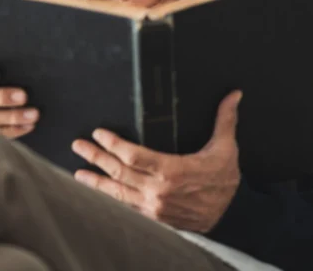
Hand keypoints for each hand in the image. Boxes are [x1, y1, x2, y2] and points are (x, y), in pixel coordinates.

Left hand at [72, 90, 242, 232]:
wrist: (232, 214)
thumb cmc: (225, 179)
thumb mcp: (226, 148)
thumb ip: (225, 120)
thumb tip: (234, 94)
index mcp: (172, 171)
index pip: (133, 156)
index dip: (113, 144)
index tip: (99, 134)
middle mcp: (158, 190)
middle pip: (119, 172)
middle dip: (96, 157)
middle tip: (78, 145)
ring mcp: (154, 206)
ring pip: (118, 192)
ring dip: (96, 181)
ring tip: (78, 172)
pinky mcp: (154, 217)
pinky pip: (126, 207)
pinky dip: (110, 198)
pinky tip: (99, 191)